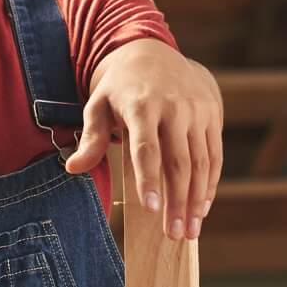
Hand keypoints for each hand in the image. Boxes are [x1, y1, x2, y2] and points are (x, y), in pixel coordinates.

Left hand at [65, 39, 222, 240]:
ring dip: (197, 200)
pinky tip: (202, 207)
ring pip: (201, 162)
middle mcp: (174, 107)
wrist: (155, 52)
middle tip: (174, 234)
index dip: (149, 179)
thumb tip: (72, 169)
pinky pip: (214, 155)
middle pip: (178, 162)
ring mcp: (197, 111)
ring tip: (189, 231)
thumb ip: (90, 138)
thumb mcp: (98, 104)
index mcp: (141, 105)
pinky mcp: (212, 114)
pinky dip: (210, 183)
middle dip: (178, 202)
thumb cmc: (121, 87)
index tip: (152, 209)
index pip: (146, 148)